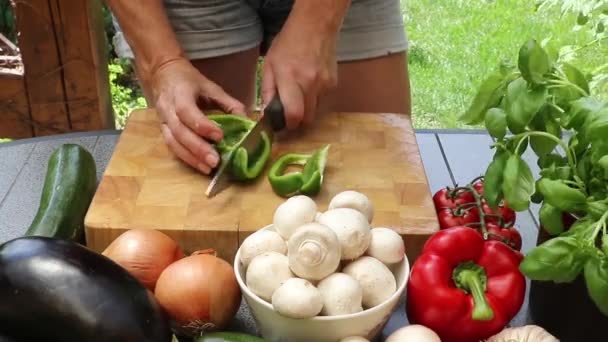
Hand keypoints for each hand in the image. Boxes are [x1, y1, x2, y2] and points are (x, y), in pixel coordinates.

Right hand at [150, 58, 246, 173]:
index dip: (202, 125)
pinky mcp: (163, 132)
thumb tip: (247, 121)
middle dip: (198, 148)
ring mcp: (163, 122)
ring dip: (192, 158)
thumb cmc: (189, 81)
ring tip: (209, 168)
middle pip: (180, 132)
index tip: (220, 136)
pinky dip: (187, 159)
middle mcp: (168, 109)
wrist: (162, 75)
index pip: (186, 111)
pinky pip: (172, 148)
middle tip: (215, 160)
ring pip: (174, 143)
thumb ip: (228, 103)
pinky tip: (201, 166)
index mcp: (180, 93)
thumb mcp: (210, 86)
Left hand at [261, 15, 338, 128]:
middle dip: (297, 120)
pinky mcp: (333, 83)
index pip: (294, 114)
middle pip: (307, 118)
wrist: (315, 26)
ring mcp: (324, 84)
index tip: (283, 124)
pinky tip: (310, 82)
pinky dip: (315, 97)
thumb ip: (267, 90)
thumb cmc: (288, 44)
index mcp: (289, 78)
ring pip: (315, 110)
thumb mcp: (269, 64)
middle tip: (290, 112)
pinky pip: (322, 99)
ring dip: (306, 108)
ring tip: (300, 91)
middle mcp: (309, 84)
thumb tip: (266, 112)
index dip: (288, 124)